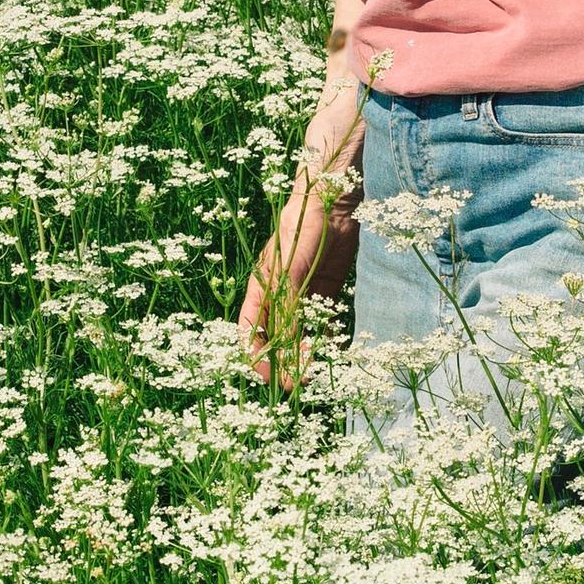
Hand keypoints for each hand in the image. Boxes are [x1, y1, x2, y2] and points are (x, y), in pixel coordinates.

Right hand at [238, 172, 360, 392]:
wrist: (332, 203)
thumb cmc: (301, 229)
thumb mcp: (289, 267)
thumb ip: (287, 302)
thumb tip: (285, 343)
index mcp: (259, 291)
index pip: (249, 332)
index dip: (256, 357)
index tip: (271, 375)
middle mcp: (278, 298)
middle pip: (275, 339)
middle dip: (283, 362)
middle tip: (300, 381)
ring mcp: (302, 297)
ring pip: (299, 335)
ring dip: (305, 355)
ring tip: (318, 369)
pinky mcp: (325, 293)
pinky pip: (322, 324)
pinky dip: (325, 339)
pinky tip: (333, 350)